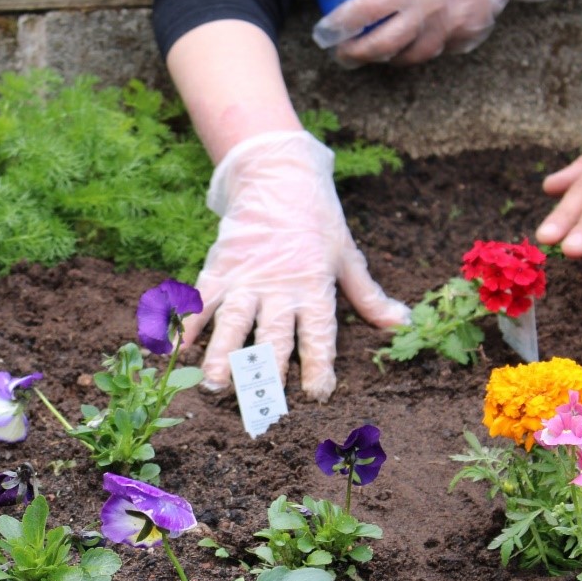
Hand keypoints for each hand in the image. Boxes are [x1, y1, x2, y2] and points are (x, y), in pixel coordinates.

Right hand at [182, 130, 408, 400]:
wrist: (277, 174)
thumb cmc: (317, 218)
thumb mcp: (347, 255)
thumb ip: (368, 296)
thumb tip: (402, 324)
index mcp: (314, 285)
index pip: (319, 332)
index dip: (319, 364)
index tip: (318, 394)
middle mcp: (279, 286)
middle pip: (273, 336)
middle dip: (267, 373)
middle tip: (261, 406)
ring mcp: (246, 278)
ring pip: (234, 323)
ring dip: (223, 355)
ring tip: (216, 385)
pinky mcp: (219, 267)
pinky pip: (202, 300)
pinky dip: (189, 323)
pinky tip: (179, 349)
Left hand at [313, 0, 569, 65]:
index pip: (367, 11)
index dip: (341, 25)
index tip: (323, 32)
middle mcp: (432, 10)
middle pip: (384, 46)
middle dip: (357, 54)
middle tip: (341, 52)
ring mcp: (453, 25)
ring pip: (412, 55)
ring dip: (388, 57)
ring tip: (372, 51)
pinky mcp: (470, 32)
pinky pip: (439, 49)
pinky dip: (421, 48)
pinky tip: (409, 41)